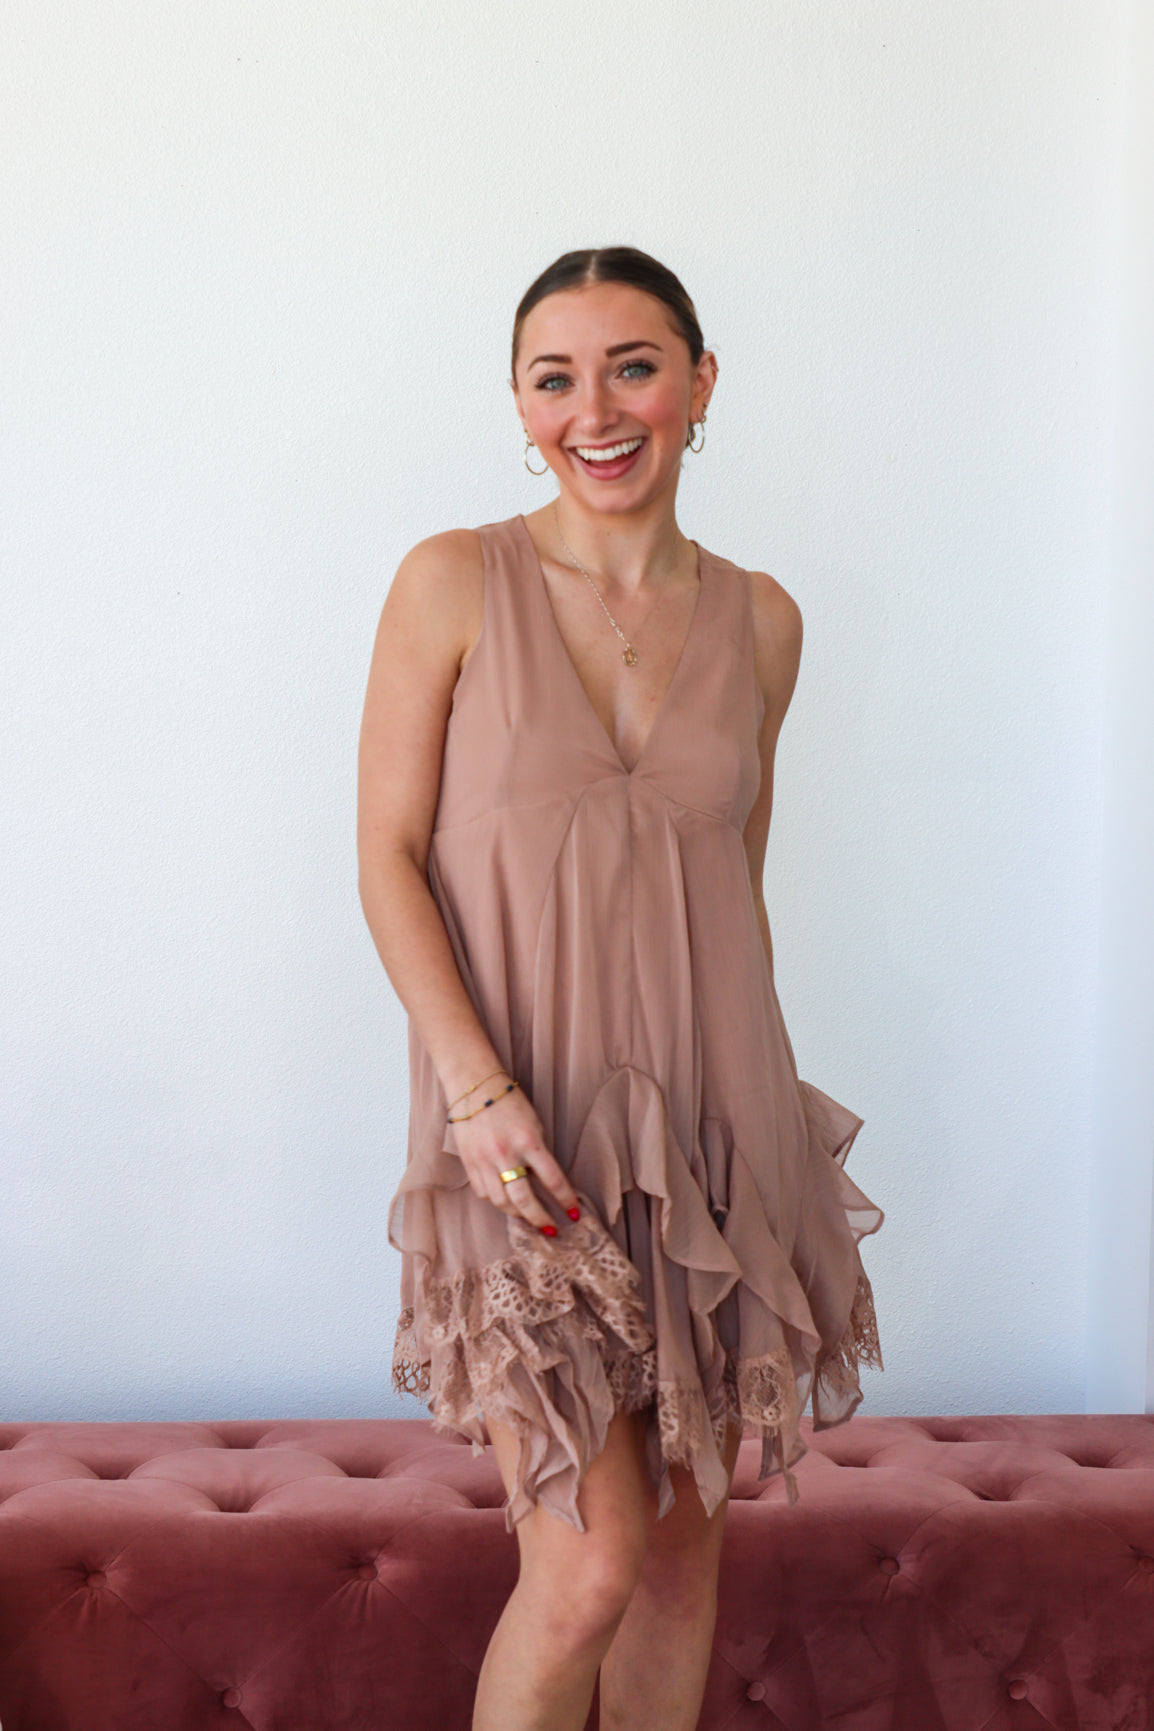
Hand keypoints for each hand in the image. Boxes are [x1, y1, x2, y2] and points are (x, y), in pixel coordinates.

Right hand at [449, 1079, 580, 1235]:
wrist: (475, 1089)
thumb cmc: (510, 1104)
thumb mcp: (534, 1125)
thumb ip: (539, 1154)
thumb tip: (547, 1184)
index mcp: (528, 1141)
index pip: (552, 1179)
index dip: (565, 1199)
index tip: (573, 1213)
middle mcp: (505, 1154)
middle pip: (524, 1199)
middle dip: (540, 1219)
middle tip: (551, 1229)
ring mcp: (484, 1161)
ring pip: (501, 1202)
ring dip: (517, 1214)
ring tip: (529, 1218)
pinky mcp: (469, 1163)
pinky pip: (483, 1193)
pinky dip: (496, 1200)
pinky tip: (505, 1200)